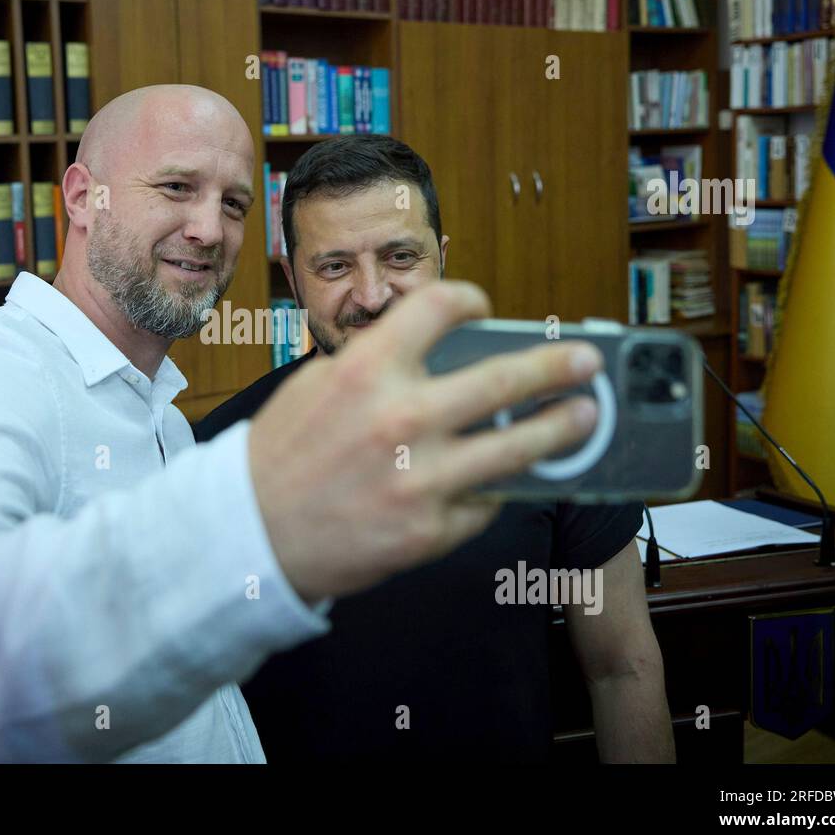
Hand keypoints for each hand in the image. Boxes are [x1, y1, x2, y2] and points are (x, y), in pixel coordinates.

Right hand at [249, 281, 601, 601]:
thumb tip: (445, 355)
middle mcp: (401, 418)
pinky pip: (486, 501)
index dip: (471, 298)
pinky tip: (505, 479)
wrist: (248, 536)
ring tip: (584, 418)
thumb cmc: (281, 457)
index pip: (440, 305)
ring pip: (520, 447)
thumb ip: (377, 365)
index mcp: (367, 369)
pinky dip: (496, 487)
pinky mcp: (430, 529)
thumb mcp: (316, 387)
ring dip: (563, 428)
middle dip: (558, 366)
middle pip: (506, 377)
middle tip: (586, 361)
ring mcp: (420, 478)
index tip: (484, 308)